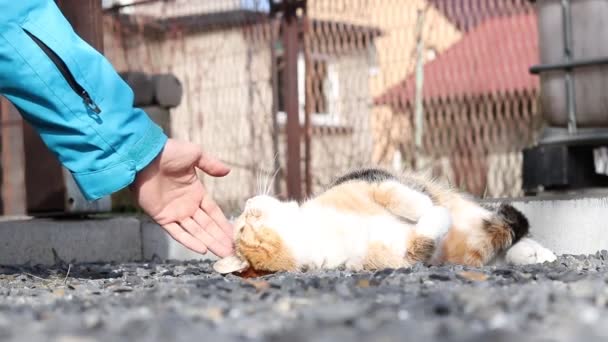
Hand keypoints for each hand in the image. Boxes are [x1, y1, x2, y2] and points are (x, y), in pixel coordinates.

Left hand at [131, 138, 233, 256]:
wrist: (144, 155)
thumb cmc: (169, 152)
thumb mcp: (195, 154)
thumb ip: (211, 164)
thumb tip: (228, 171)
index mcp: (196, 192)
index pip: (213, 212)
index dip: (224, 224)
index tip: (235, 235)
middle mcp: (187, 205)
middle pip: (207, 226)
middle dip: (220, 238)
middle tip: (233, 251)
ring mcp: (175, 213)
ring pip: (196, 232)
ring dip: (210, 243)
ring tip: (224, 254)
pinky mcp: (161, 217)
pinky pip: (177, 232)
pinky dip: (189, 241)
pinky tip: (202, 250)